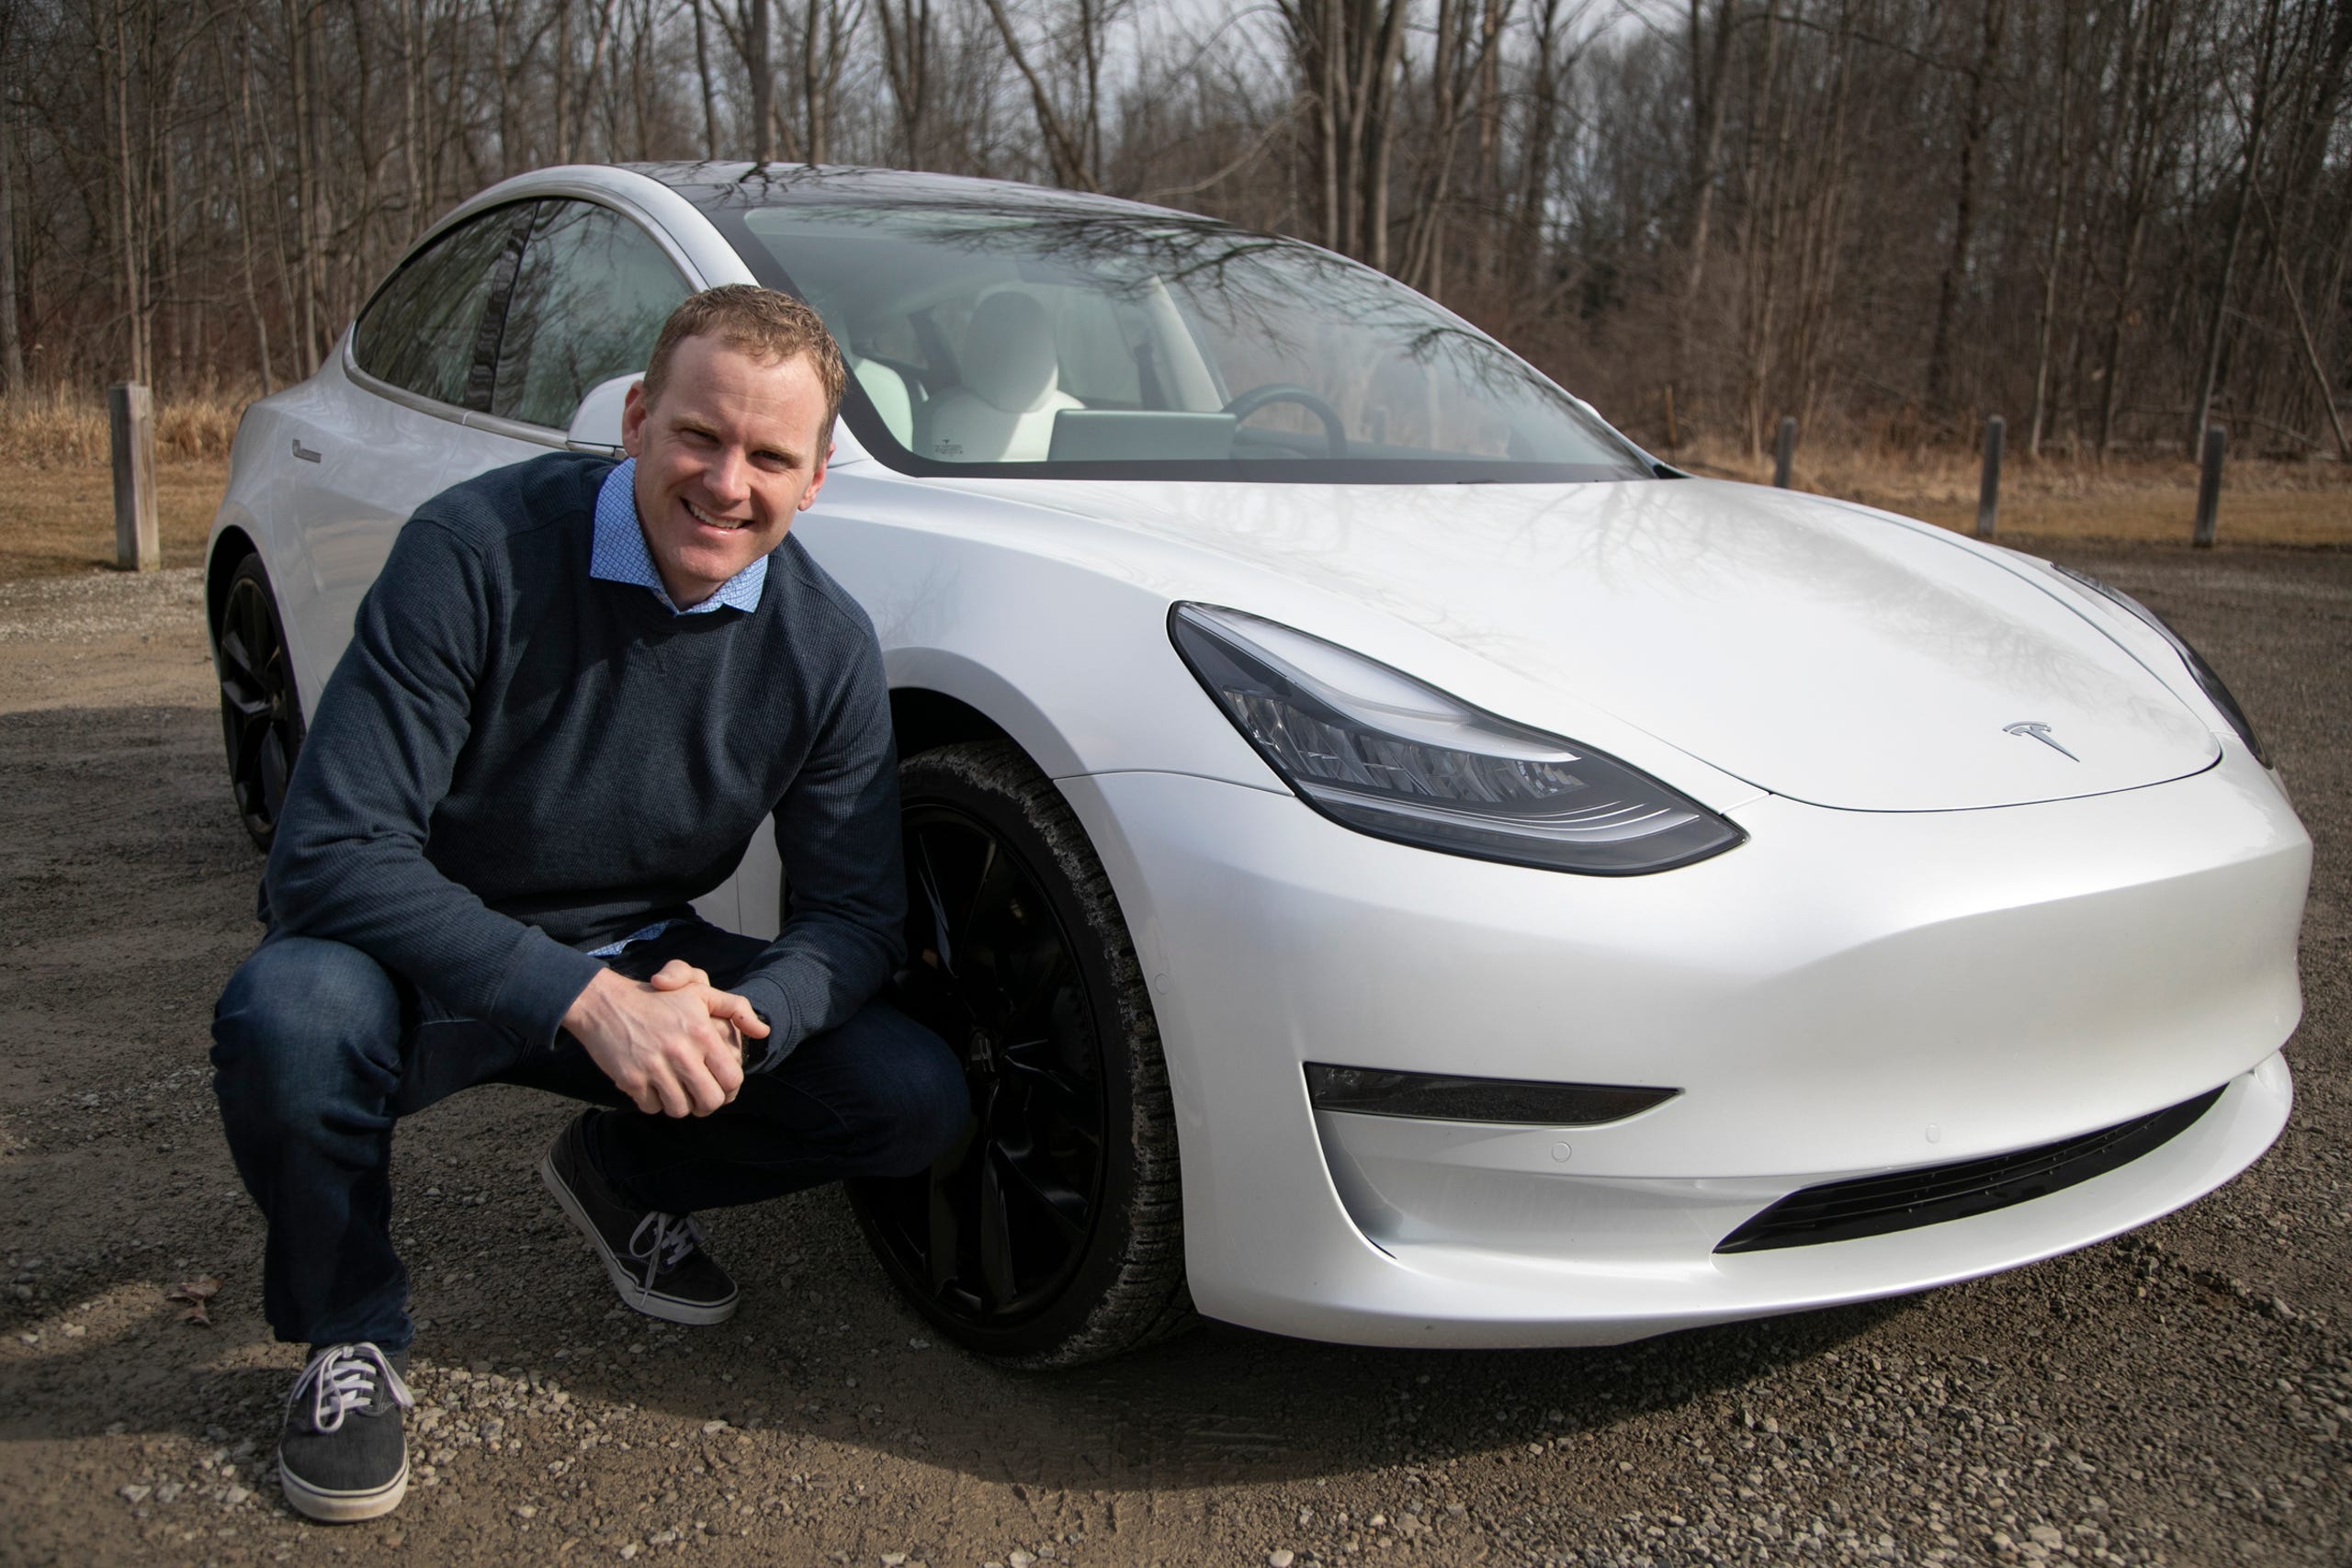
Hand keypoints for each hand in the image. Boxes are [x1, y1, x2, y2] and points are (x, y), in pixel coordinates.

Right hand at [561, 963, 771, 1117]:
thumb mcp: (699, 993)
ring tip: (674, 1090)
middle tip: (699, 1096)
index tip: (721, 1087)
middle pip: (709, 1102)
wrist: (605, 1004)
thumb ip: (736, 1008)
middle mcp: (681, 1052)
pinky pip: (651, 1108)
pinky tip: (651, 1087)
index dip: (730, 1089)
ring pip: (679, 1109)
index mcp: (702, 1033)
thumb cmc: (657, 998)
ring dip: (679, 1105)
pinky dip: (653, 1103)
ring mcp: (654, 1067)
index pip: (732, 1079)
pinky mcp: (631, 1079)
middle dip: (707, 1104)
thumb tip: (763, 1031)